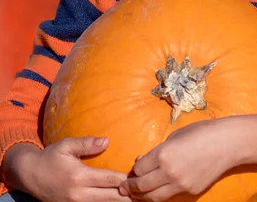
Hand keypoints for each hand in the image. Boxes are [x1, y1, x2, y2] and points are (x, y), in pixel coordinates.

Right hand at [2, 137, 130, 201]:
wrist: (30, 176)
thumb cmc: (50, 157)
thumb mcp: (66, 145)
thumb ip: (86, 144)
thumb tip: (107, 141)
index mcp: (79, 177)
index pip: (109, 180)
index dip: (126, 179)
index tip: (140, 175)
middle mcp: (79, 195)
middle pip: (111, 197)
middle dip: (129, 195)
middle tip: (146, 190)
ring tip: (139, 197)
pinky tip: (121, 200)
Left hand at [119, 119, 236, 201]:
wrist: (227, 143)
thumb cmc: (201, 132)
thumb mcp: (175, 136)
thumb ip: (158, 150)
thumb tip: (142, 161)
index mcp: (163, 154)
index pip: (139, 169)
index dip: (133, 170)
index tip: (130, 171)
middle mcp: (169, 173)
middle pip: (142, 186)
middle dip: (130, 188)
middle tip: (124, 188)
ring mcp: (180, 185)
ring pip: (154, 197)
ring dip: (142, 196)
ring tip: (136, 195)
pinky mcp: (190, 192)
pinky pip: (170, 197)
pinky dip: (160, 196)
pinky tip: (156, 192)